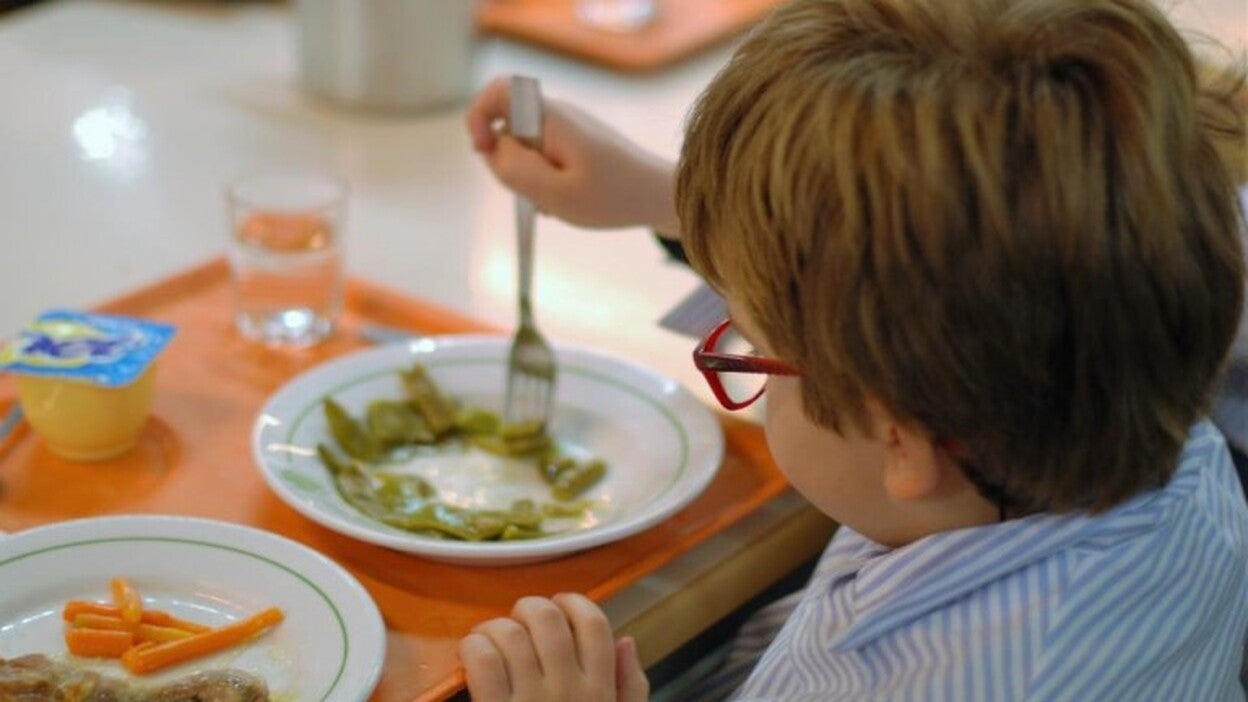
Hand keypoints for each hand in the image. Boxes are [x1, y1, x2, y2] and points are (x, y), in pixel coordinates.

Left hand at [458, 593, 649, 701]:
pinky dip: (472, 648)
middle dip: (527, 609)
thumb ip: (629, 686)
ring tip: (488, 640)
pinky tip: (471, 656)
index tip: (559, 606)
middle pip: (547, 618)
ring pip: (510, 633)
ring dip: (493, 628)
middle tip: (518, 624)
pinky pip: (482, 660)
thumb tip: (626, 639)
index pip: (594, 624)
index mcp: (601, 690)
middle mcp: (569, 691)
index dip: (573, 603)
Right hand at [465, 76, 679, 235]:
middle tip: (535, 192)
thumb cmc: (614, 197)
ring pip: (524, 147)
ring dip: (528, 177)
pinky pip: (542, 156)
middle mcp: (557, 115)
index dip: (478, 115)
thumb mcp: (557, 194)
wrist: (659, 196)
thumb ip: (516, 170)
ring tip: (556, 201)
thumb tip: (492, 148)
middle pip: (506, 127)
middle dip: (508, 163)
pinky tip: (564, 200)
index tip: (484, 149)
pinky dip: (544, 180)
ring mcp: (567, 129)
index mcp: (551, 118)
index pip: (500, 89)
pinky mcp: (575, 143)